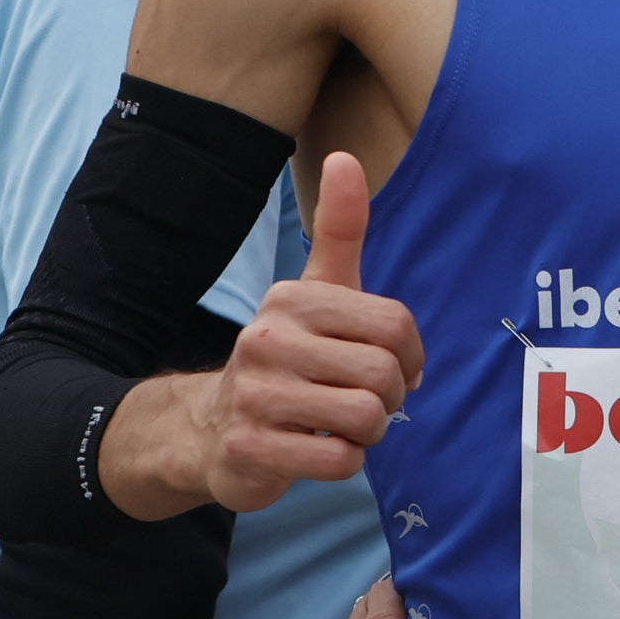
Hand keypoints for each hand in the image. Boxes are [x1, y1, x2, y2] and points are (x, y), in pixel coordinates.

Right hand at [166, 152, 425, 514]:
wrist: (209, 429)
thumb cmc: (288, 357)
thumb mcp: (316, 291)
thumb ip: (339, 229)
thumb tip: (343, 156)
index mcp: (293, 300)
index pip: (395, 326)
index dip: (410, 357)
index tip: (393, 368)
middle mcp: (267, 340)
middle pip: (384, 375)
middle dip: (388, 399)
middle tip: (363, 402)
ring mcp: (255, 396)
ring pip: (365, 418)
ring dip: (368, 432)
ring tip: (341, 424)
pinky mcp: (250, 448)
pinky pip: (339, 461)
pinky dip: (345, 462)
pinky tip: (319, 450)